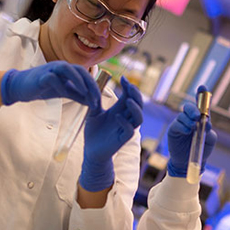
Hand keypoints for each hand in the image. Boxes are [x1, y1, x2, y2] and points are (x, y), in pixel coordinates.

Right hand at [0, 61, 99, 108]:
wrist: (20, 87)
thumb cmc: (43, 87)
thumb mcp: (64, 92)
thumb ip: (78, 95)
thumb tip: (93, 102)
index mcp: (68, 70)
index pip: (85, 74)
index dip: (94, 86)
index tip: (99, 100)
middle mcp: (60, 67)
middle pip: (79, 70)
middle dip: (90, 84)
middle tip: (96, 98)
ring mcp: (50, 70)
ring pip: (67, 68)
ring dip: (77, 80)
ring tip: (84, 93)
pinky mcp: (40, 76)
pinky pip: (52, 78)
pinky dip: (60, 85)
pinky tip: (64, 94)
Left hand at [79, 76, 142, 191]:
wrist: (91, 151)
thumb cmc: (94, 132)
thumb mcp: (94, 113)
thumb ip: (95, 100)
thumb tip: (92, 83)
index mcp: (120, 111)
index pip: (130, 96)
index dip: (129, 87)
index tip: (123, 78)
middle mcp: (125, 119)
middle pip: (138, 105)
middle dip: (136, 95)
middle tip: (129, 86)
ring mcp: (125, 129)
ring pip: (139, 118)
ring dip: (135, 108)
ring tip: (127, 100)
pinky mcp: (122, 139)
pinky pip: (129, 131)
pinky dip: (124, 122)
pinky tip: (116, 116)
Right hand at [167, 87, 216, 177]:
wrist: (190, 162)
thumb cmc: (202, 149)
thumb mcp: (210, 141)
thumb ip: (210, 132)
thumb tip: (207, 124)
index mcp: (201, 118)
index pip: (201, 104)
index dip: (201, 94)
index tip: (202, 87)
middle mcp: (190, 118)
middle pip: (189, 107)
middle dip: (193, 109)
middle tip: (197, 116)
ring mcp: (181, 123)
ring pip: (183, 115)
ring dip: (189, 120)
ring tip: (193, 128)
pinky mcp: (173, 130)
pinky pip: (176, 124)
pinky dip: (183, 126)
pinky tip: (187, 131)